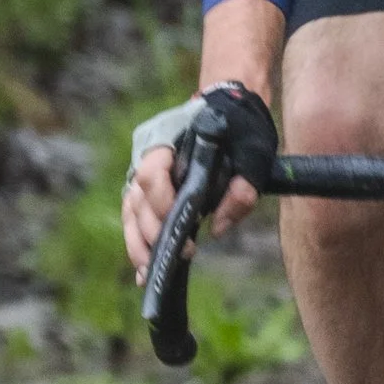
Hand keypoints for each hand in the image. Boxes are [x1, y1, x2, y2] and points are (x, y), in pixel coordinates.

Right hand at [122, 133, 262, 282]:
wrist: (230, 111)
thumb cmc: (240, 129)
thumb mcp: (253, 152)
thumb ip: (242, 189)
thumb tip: (218, 229)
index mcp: (167, 138)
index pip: (151, 172)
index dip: (162, 201)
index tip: (187, 223)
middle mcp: (147, 156)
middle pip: (137, 197)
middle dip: (154, 231)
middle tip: (181, 253)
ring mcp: (142, 173)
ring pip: (130, 212)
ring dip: (139, 244)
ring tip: (151, 272)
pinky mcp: (146, 190)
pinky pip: (133, 218)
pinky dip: (138, 243)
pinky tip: (144, 269)